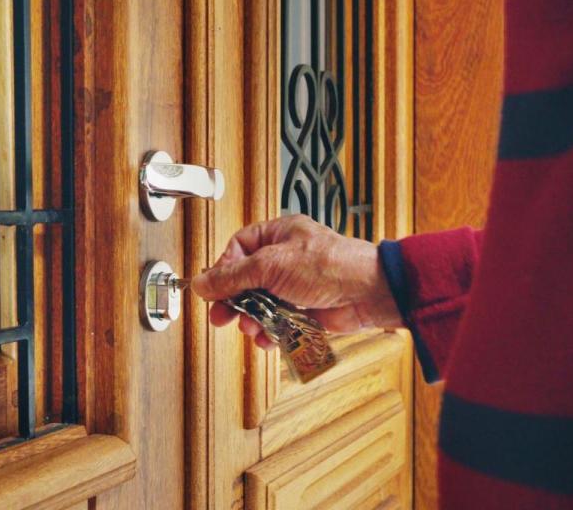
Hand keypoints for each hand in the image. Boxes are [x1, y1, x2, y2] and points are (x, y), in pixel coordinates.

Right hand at [190, 215, 401, 349]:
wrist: (369, 293)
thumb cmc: (330, 266)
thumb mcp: (271, 266)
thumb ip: (233, 276)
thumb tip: (203, 283)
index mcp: (278, 234)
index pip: (239, 248)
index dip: (224, 269)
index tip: (214, 289)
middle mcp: (286, 257)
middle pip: (246, 279)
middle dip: (234, 300)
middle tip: (222, 316)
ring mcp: (296, 284)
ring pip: (261, 303)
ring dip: (252, 318)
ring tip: (250, 327)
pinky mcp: (305, 308)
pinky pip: (278, 320)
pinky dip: (270, 330)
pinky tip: (267, 337)